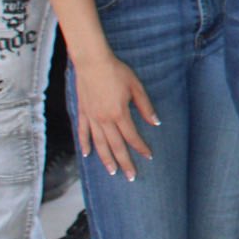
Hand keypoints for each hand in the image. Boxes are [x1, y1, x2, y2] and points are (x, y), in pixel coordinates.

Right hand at [74, 52, 157, 178]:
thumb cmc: (116, 72)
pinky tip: (87, 155)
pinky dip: (85, 145)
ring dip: (106, 159)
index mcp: (119, 113)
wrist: (92, 62)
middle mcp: (104, 120)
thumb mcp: (136, 87)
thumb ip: (145, 106)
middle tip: (131, 176)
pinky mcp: (82, 113)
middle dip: (124, 162)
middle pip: (115, 146)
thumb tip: (156, 122)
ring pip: (99, 144)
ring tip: (112, 171)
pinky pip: (83, 133)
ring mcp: (91, 118)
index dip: (141, 148)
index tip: (148, 157)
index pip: (132, 136)